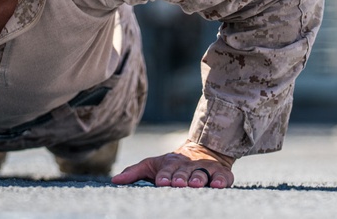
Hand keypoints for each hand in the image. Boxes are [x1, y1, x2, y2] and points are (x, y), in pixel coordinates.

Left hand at [111, 140, 234, 188]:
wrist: (202, 151)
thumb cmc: (172, 165)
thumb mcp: (152, 166)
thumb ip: (134, 173)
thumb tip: (114, 181)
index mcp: (170, 164)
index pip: (166, 171)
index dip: (164, 176)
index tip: (160, 182)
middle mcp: (187, 166)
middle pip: (183, 173)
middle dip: (180, 178)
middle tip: (177, 183)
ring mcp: (204, 169)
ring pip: (201, 174)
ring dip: (198, 178)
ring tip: (195, 184)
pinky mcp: (220, 173)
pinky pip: (222, 177)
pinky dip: (220, 181)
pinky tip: (216, 185)